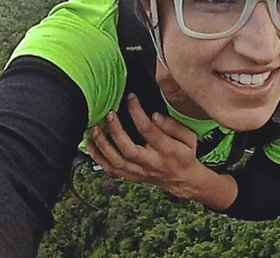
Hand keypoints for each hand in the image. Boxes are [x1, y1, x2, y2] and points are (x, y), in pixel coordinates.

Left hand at [85, 93, 204, 198]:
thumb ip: (173, 126)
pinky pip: (110, 169)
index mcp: (167, 150)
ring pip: (115, 161)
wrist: (182, 179)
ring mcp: (138, 171)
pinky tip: (90, 146)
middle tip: (109, 114)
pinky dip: (98, 158)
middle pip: (128, 149)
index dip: (137, 112)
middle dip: (116, 130)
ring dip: (102, 145)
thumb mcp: (189, 137)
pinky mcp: (130, 175)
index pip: (148, 130)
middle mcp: (150, 162)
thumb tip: (154, 116)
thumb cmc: (185, 155)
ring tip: (94, 129)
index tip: (131, 98)